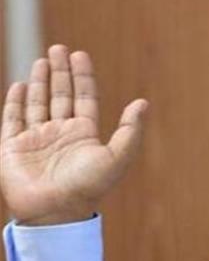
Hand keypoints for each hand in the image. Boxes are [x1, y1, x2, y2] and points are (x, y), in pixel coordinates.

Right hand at [0, 45, 147, 225]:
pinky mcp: (13, 148)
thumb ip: (130, 130)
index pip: (84, 97)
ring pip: (37, 103)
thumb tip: (143, 103)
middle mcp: (61, 134)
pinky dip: (14, 102)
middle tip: (59, 48)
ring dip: (39, 82)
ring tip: (42, 60)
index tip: (80, 55)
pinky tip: (19, 85)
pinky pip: (12, 120)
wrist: (56, 212)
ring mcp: (36, 140)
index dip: (82, 76)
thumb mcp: (117, 157)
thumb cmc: (88, 187)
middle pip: (60, 95)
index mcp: (84, 134)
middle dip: (60, 72)